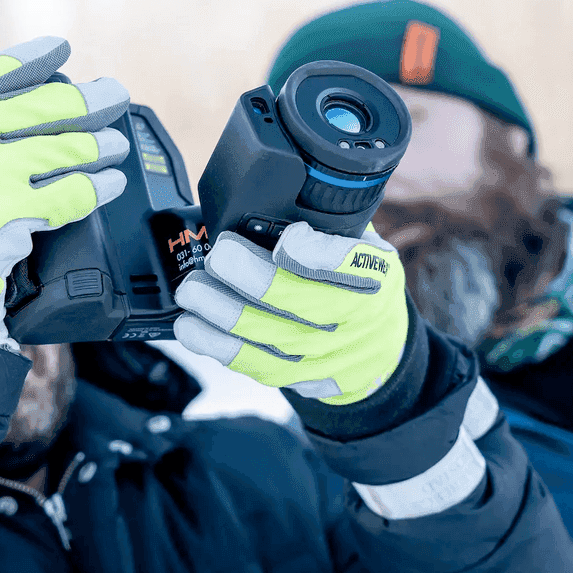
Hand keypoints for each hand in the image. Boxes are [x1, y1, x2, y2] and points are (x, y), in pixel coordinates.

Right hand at [0, 37, 129, 347]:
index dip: (32, 58)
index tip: (62, 48)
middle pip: (37, 108)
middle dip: (85, 100)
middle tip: (115, 95)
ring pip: (58, 150)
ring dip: (97, 145)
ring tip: (116, 144)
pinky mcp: (6, 219)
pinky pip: (67, 195)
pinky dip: (95, 188)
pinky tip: (111, 183)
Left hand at [174, 222, 407, 404]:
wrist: (381, 345)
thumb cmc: (361, 281)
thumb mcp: (364, 240)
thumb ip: (328, 220)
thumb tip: (277, 192)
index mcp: (376, 273)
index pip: (353, 265)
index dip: (316, 255)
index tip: (285, 240)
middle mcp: (358, 319)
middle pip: (302, 303)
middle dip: (253, 279)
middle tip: (218, 257)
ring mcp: (330, 354)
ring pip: (272, 338)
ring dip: (225, 314)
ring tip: (192, 290)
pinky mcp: (305, 380)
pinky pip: (259, 365)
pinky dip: (220, 347)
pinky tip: (192, 327)